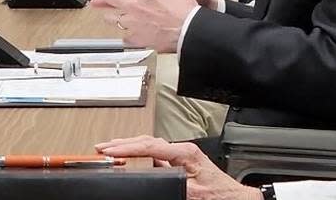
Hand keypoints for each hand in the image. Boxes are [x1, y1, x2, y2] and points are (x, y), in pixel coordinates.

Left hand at [89, 0, 197, 51]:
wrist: (188, 31)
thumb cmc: (184, 9)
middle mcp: (133, 5)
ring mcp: (133, 22)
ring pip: (113, 18)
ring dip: (109, 16)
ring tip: (106, 16)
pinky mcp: (137, 37)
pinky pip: (126, 37)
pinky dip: (126, 36)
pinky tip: (125, 37)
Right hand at [95, 136, 260, 199]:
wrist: (234, 198)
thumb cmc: (219, 194)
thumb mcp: (191, 192)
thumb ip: (169, 181)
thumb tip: (149, 177)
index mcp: (185, 152)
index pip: (150, 146)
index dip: (127, 148)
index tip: (110, 151)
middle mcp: (183, 150)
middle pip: (147, 141)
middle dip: (123, 144)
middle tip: (102, 148)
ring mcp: (181, 155)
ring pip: (150, 146)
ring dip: (130, 147)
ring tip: (110, 149)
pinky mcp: (180, 162)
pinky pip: (155, 154)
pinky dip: (139, 154)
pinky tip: (130, 158)